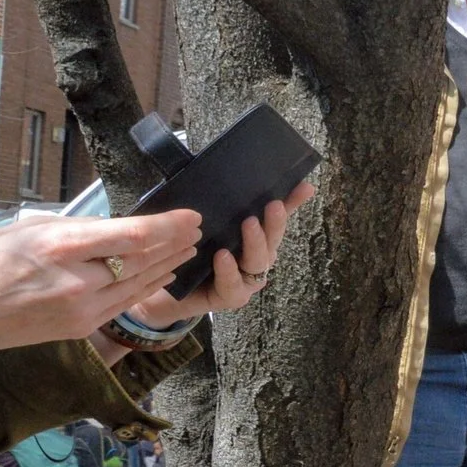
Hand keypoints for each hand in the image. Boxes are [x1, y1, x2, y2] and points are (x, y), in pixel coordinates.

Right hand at [0, 211, 204, 365]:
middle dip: (174, 244)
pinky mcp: (79, 328)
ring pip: (138, 284)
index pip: (132, 235)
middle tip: (195, 229)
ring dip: (167, 265)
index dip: (168, 226)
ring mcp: (80, 309)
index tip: (190, 215)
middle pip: (142, 260)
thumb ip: (74, 231)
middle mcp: (76, 280)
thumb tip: (111, 228)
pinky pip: (123, 303)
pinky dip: (146, 287)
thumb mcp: (25, 229)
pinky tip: (162, 275)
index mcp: (60, 246)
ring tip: (188, 248)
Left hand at [127, 181, 314, 326]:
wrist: (162, 290)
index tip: (305, 187)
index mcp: (251, 235)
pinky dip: (229, 271)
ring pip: (260, 261)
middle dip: (275, 222)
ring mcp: (247, 278)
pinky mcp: (232, 297)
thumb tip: (211, 169)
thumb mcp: (195, 221)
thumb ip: (208, 202)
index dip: (293, 202)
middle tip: (272, 205)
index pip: (275, 216)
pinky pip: (234, 285)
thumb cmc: (183, 251)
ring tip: (249, 224)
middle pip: (273, 238)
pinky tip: (223, 257)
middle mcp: (255, 256)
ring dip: (255, 243)